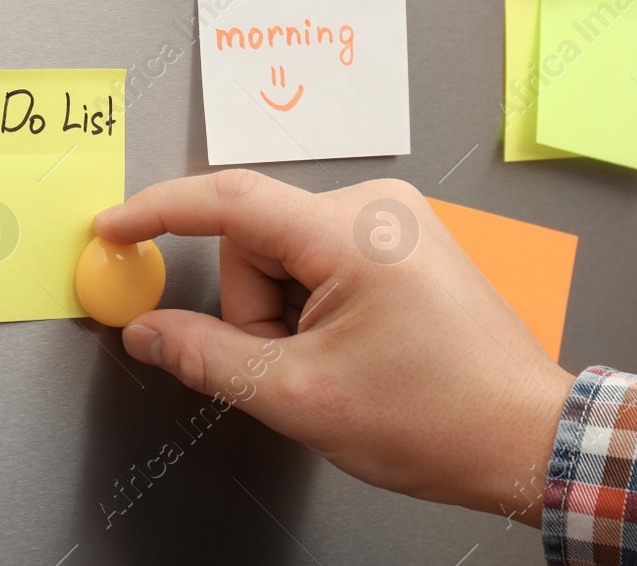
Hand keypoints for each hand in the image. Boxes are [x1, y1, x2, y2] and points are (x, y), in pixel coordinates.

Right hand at [92, 170, 574, 524]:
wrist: (524, 437)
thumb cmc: (439, 419)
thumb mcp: (300, 397)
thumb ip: (205, 356)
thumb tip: (146, 331)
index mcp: (353, 232)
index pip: (227, 200)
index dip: (156, 212)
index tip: (112, 228)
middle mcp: (377, 206)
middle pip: (255, 240)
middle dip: (253, 310)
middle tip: (294, 369)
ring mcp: (396, 218)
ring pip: (285, 253)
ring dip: (286, 313)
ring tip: (336, 364)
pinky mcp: (404, 238)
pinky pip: (322, 257)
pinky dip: (314, 304)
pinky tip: (353, 348)